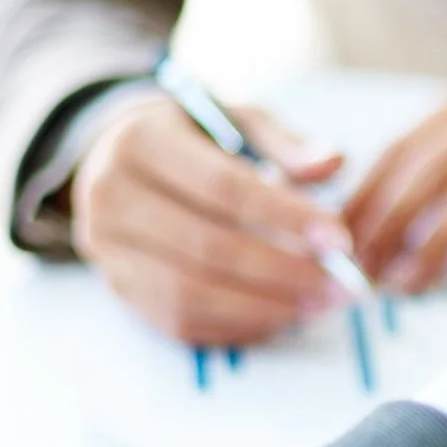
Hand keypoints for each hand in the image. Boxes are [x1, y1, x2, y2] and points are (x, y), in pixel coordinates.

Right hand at [73, 95, 350, 345]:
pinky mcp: (119, 286)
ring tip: (316, 305)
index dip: (285, 217)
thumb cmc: (191, 137)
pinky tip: (279, 318)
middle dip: (283, 272)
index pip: (223, 188)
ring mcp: (108, 248)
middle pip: (208, 247)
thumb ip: (285, 143)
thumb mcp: (235, 120)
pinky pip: (179, 320)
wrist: (116, 157)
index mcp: (141, 143)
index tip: (339, 238)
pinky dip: (235, 326)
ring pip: (190, 293)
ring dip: (263, 307)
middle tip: (339, 284)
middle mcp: (112, 196)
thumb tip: (334, 163)